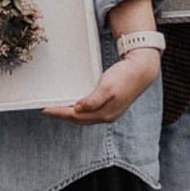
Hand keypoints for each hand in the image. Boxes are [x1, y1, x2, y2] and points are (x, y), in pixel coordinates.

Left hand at [43, 48, 159, 123]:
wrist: (142, 70)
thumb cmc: (124, 76)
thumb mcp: (107, 87)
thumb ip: (92, 101)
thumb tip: (78, 109)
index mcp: (104, 114)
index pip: (76, 116)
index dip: (60, 113)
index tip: (47, 110)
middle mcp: (107, 116)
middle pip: (79, 119)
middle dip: (63, 115)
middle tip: (49, 110)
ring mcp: (110, 113)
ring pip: (85, 117)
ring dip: (71, 114)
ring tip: (59, 110)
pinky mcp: (111, 107)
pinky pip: (91, 113)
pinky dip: (81, 111)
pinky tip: (76, 106)